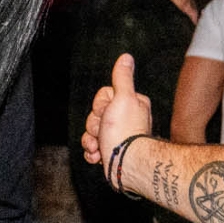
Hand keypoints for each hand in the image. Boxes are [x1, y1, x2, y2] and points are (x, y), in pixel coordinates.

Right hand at [81, 53, 153, 178]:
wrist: (125, 165)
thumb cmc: (124, 132)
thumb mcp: (122, 97)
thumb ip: (122, 78)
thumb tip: (126, 57)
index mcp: (131, 104)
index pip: (103, 97)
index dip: (99, 106)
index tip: (106, 114)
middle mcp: (127, 119)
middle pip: (95, 115)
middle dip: (93, 126)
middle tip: (103, 133)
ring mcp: (119, 137)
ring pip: (92, 132)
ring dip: (91, 141)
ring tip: (100, 147)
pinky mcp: (112, 153)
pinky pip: (93, 149)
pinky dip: (93, 153)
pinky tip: (98, 156)